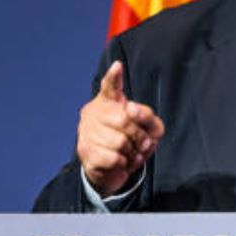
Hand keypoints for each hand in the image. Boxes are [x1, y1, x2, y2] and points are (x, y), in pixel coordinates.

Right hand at [77, 60, 164, 195]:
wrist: (115, 168)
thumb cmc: (133, 141)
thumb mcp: (150, 128)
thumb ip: (147, 116)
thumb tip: (130, 109)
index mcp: (110, 101)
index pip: (110, 86)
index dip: (114, 77)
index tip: (118, 66)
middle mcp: (94, 112)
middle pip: (124, 120)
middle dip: (139, 136)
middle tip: (144, 144)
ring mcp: (86, 131)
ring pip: (119, 142)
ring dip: (133, 153)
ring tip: (132, 154)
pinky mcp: (85, 151)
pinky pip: (113, 158)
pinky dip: (123, 164)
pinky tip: (121, 162)